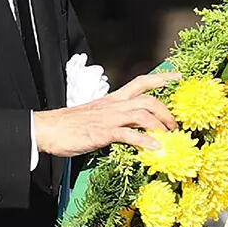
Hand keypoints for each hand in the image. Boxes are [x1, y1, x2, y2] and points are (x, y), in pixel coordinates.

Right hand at [33, 70, 175, 158]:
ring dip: (161, 126)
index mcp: (113, 99)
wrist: (49, 129)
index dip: (161, 78)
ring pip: (144, 115)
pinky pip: (130, 135)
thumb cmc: (70, 125)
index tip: (178, 77)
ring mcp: (110, 118)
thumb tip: (128, 126)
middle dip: (167, 112)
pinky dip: (146, 141)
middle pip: (149, 100)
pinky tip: (155, 148)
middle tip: (176, 125)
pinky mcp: (104, 133)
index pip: (141, 82)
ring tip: (169, 137)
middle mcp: (114, 105)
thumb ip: (113, 117)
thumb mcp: (96, 115)